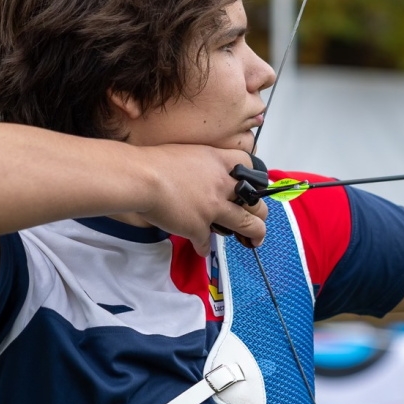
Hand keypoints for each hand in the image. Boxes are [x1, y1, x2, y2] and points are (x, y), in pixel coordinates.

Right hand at [136, 145, 267, 254]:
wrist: (142, 178)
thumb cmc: (154, 162)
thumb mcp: (187, 153)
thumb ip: (200, 164)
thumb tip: (198, 175)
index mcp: (218, 162)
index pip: (250, 167)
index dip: (254, 178)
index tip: (252, 188)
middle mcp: (221, 185)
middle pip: (256, 202)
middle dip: (262, 213)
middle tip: (259, 220)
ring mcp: (212, 208)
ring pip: (247, 225)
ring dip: (253, 235)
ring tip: (252, 242)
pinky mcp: (198, 227)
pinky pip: (207, 243)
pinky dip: (203, 248)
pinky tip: (201, 249)